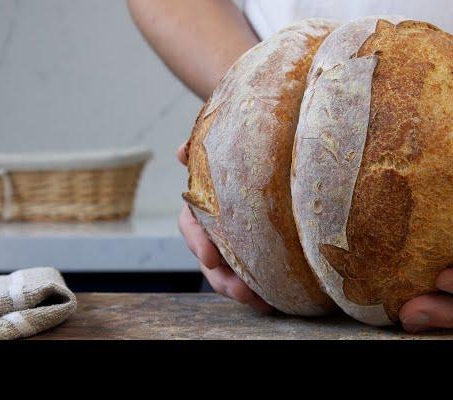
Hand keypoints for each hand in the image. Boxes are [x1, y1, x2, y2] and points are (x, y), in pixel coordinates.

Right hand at [176, 142, 273, 313]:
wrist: (266, 167)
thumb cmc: (236, 160)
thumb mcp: (217, 153)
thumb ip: (198, 152)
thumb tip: (180, 151)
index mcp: (201, 209)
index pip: (190, 227)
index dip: (197, 243)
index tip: (209, 257)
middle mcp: (212, 233)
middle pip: (209, 263)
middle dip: (221, 279)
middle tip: (240, 290)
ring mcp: (230, 249)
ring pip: (226, 277)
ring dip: (239, 291)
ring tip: (257, 301)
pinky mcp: (249, 259)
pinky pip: (249, 280)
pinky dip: (258, 294)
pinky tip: (272, 303)